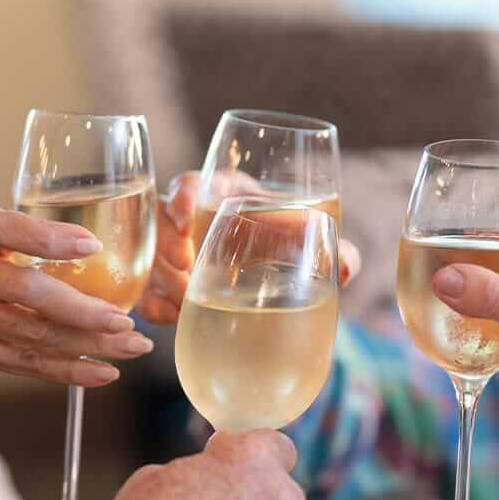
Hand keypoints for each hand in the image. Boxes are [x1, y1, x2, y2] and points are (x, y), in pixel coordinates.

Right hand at [0, 207, 154, 386]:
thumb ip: (30, 239)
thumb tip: (111, 253)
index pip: (10, 228)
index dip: (50, 238)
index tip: (93, 246)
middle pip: (29, 293)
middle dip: (84, 310)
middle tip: (126, 321)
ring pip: (34, 334)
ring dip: (89, 345)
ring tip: (132, 347)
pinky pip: (26, 362)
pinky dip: (69, 371)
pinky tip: (103, 373)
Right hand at [138, 171, 361, 324]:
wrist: (287, 294)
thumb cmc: (298, 254)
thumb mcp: (319, 250)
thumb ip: (340, 253)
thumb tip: (349, 266)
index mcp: (229, 197)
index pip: (196, 183)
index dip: (185, 192)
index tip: (186, 210)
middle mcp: (196, 222)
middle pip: (163, 220)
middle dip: (166, 241)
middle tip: (183, 264)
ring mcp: (177, 256)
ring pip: (150, 257)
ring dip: (160, 275)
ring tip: (182, 297)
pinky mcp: (169, 288)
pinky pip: (148, 292)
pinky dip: (154, 304)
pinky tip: (171, 316)